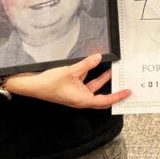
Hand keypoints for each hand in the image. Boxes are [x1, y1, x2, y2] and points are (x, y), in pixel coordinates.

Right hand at [6, 54, 131, 108]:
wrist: (32, 85)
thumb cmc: (49, 84)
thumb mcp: (71, 72)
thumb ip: (86, 64)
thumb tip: (98, 57)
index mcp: (82, 100)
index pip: (104, 101)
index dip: (117, 97)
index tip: (127, 92)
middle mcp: (80, 98)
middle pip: (101, 96)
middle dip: (112, 89)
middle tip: (123, 84)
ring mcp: (75, 93)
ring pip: (93, 86)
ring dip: (102, 78)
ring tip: (112, 69)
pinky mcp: (71, 87)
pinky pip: (84, 81)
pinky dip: (90, 74)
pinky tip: (94, 64)